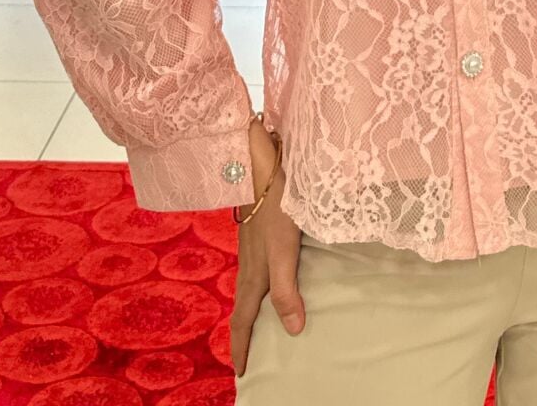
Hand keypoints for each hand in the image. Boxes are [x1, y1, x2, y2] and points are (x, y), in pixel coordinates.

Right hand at [230, 118, 304, 377]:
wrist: (258, 162)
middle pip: (242, 308)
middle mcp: (249, 265)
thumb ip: (286, 289)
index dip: (242, 348)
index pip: (243, 321)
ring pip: (248, 289)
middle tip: (247, 356)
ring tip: (259, 325)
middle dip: (243, 334)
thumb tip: (293, 330)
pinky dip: (259, 288)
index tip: (242, 373)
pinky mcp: (260, 233)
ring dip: (251, 311)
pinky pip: (256, 271)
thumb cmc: (274, 204)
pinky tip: (272, 279)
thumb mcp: (283, 250)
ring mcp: (252, 248)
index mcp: (253, 275)